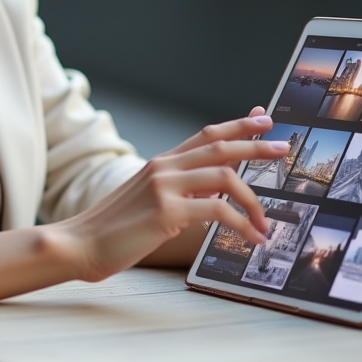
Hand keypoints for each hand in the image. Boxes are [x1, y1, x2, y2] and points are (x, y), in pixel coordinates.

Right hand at [56, 108, 285, 281]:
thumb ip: (178, 191)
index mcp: (160, 163)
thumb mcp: (147, 201)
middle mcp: (164, 167)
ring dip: (254, 199)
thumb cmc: (112, 229)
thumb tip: (214, 192)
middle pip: (220, 146)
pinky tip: (253, 237)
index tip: (262, 117)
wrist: (78, 243)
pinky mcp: (166, 211)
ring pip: (225, 175)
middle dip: (256, 145)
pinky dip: (242, 223)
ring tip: (268, 221)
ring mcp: (164, 187)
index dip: (237, 125)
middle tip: (283, 147)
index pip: (205, 135)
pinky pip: (218, 210)